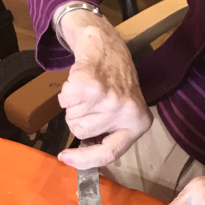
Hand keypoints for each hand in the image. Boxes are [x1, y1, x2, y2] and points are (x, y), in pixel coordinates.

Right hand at [55, 8, 151, 168]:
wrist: (107, 44)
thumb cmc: (117, 80)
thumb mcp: (125, 111)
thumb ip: (111, 133)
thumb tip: (81, 159)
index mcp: (139, 123)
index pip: (110, 153)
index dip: (85, 160)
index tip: (65, 158)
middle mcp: (127, 112)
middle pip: (82, 133)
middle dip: (80, 118)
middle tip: (92, 99)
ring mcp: (108, 99)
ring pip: (72, 118)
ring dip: (74, 104)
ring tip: (89, 88)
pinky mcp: (90, 85)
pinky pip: (65, 101)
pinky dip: (66, 92)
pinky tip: (80, 79)